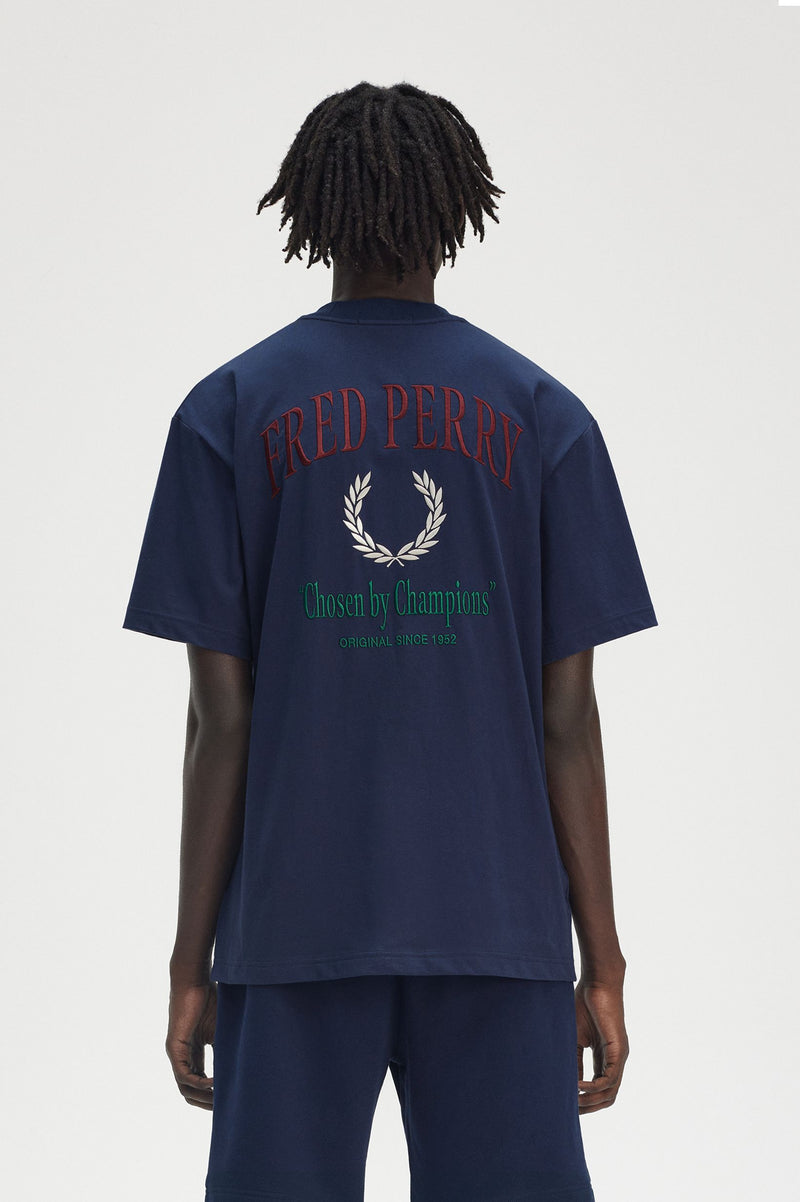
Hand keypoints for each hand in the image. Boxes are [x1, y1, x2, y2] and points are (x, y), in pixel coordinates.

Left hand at [165, 979, 216, 1109]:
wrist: (195, 980)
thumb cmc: (210, 999)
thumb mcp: (223, 1029)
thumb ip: (228, 1046)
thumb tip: (249, 1063)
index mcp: (193, 1052)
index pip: (199, 1081)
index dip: (212, 1094)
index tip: (227, 1102)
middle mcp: (182, 1056)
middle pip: (190, 1090)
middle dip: (207, 1102)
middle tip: (225, 1110)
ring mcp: (176, 1053)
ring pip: (185, 1087)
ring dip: (203, 1097)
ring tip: (221, 1102)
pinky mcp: (174, 1047)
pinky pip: (183, 1075)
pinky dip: (199, 1083)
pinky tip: (215, 1085)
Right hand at [575, 977, 628, 1113]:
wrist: (597, 983)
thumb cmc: (584, 1004)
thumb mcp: (575, 1037)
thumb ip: (574, 1060)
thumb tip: (569, 1083)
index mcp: (605, 1057)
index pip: (599, 1088)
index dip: (585, 1100)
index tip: (567, 1106)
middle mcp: (615, 1060)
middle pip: (607, 1096)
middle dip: (590, 1107)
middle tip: (570, 1112)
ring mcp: (619, 1057)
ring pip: (610, 1091)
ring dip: (592, 1100)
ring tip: (573, 1102)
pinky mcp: (618, 1050)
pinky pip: (610, 1078)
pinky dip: (595, 1086)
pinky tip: (578, 1086)